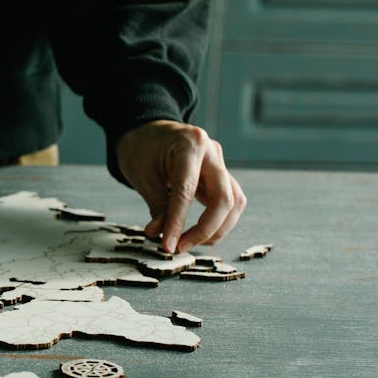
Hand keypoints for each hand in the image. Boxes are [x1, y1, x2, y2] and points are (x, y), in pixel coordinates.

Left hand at [116, 120, 245, 252]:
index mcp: (189, 145)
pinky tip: (201, 232)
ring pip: (234, 202)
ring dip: (217, 228)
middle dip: (205, 230)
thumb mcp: (143, 176)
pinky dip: (219, 220)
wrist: (149, 131)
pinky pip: (230, 200)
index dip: (178, 223)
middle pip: (224, 198)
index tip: (168, 245)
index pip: (187, 191)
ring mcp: (219, 162)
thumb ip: (157, 206)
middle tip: (179, 247)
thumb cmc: (143, 148)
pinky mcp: (221, 174)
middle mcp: (211, 152)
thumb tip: (160, 236)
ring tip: (190, 242)